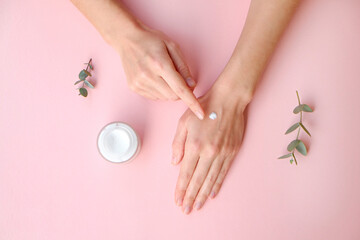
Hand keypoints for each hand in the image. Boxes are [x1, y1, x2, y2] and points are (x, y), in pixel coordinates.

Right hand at [115, 24, 203, 118]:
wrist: (127, 39)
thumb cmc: (151, 40)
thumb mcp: (172, 47)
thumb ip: (183, 67)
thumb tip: (192, 86)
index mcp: (160, 64)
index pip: (180, 89)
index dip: (192, 102)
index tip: (201, 114)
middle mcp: (148, 76)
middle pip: (173, 96)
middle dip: (180, 91)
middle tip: (177, 78)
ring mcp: (139, 83)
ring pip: (164, 98)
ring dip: (169, 90)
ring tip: (162, 74)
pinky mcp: (134, 87)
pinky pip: (154, 97)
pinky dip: (159, 91)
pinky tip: (154, 77)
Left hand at [171, 82, 250, 213]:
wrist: (228, 100)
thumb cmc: (203, 108)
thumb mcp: (183, 122)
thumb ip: (177, 144)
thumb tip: (175, 163)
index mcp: (194, 145)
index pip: (186, 173)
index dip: (181, 188)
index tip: (178, 200)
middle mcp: (209, 152)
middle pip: (198, 180)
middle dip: (191, 197)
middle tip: (186, 209)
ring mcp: (222, 153)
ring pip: (211, 179)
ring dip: (203, 194)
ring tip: (198, 206)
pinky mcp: (232, 152)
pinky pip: (223, 172)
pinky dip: (217, 184)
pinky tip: (213, 193)